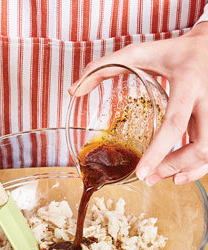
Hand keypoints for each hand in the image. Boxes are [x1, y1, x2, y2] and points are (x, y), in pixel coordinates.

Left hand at [69, 22, 207, 185]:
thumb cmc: (173, 52)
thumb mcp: (140, 53)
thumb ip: (105, 67)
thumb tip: (74, 90)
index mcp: (188, 82)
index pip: (175, 123)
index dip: (158, 152)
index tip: (142, 173)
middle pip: (201, 145)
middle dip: (174, 166)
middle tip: (149, 178)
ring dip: (185, 170)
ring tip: (160, 178)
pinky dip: (198, 168)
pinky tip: (179, 175)